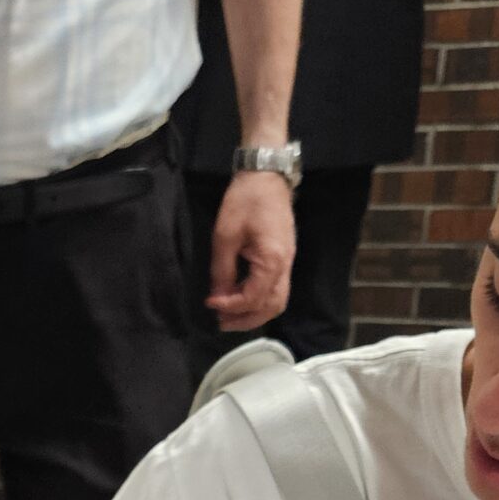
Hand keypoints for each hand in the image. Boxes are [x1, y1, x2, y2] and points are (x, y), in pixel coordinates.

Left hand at [206, 170, 295, 330]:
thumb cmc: (245, 201)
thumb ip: (222, 270)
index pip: (253, 298)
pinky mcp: (284, 258)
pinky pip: (276, 289)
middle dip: (246, 320)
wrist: (266, 177)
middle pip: (272, 307)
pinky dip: (259, 300)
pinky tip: (240, 299)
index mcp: (272, 260)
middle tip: (221, 322)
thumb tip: (217, 296)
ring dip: (254, 313)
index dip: (231, 306)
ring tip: (229, 316)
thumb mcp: (225, 236)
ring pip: (277, 300)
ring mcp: (288, 262)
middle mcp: (285, 266)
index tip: (210, 303)